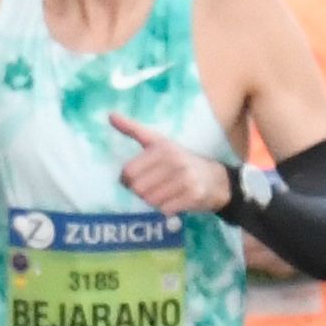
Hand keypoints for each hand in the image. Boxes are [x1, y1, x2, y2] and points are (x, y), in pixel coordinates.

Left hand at [109, 114, 236, 213]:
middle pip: (138, 188)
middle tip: (154, 186)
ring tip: (166, 192)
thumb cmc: (179, 160)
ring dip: (154, 201)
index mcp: (161, 147)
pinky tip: (175, 200)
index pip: (128, 172)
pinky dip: (167, 209)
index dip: (128, 179)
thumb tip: (110, 115)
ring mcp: (185, 178)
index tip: (139, 177)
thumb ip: (133, 129)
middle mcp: (174, 160)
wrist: (215, 179)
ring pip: (150, 200)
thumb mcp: (158, 142)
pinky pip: (164, 210)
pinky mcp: (193, 195)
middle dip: (142, 191)